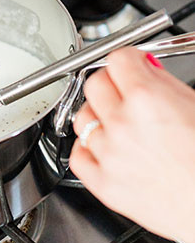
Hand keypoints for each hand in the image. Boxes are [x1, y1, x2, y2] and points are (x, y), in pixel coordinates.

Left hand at [70, 48, 194, 242]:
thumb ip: (164, 83)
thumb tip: (145, 68)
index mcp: (146, 99)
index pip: (117, 59)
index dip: (129, 60)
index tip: (133, 66)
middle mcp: (122, 124)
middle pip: (94, 83)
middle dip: (111, 83)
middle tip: (125, 91)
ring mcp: (108, 154)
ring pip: (83, 117)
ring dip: (98, 115)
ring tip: (120, 123)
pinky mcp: (103, 184)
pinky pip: (78, 154)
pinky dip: (88, 148)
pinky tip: (106, 148)